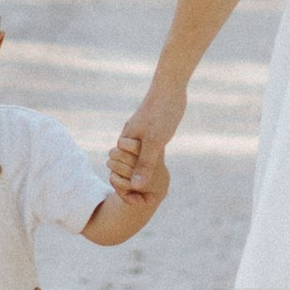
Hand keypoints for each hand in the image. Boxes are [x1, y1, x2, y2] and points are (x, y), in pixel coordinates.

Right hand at [111, 77, 185, 202]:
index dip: (127, 189)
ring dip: (140, 175)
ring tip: (151, 191)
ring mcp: (138, 134)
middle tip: (145, 200)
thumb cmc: (162, 113)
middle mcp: (129, 138)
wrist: (171, 87)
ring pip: (134, 161)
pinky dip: (147, 164)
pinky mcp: (149, 130)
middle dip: (132, 184)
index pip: (118, 172)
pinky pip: (143, 152)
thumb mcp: (156, 142)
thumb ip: (145, 164)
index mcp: (126, 142)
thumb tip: (137, 186)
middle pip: (124, 168)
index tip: (142, 202)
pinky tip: (158, 170)